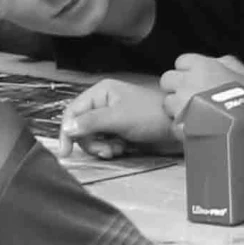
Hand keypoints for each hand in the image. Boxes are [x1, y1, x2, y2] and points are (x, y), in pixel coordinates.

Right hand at [58, 80, 176, 158]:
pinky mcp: (119, 129)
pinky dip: (110, 148)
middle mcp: (103, 102)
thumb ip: (91, 122)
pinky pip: (104, 141)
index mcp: (101, 92)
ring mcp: (111, 116)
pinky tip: (122, 148)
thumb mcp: (118, 118)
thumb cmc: (149, 116)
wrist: (177, 125)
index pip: (72, 111)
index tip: (66, 152)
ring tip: (116, 149)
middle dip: (90, 142)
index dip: (66, 131)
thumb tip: (67, 128)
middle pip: (81, 127)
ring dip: (101, 147)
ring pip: (92, 137)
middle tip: (106, 150)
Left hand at [160, 54, 243, 127]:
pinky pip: (172, 124)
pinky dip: (180, 127)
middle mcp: (186, 82)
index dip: (188, 70)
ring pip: (167, 102)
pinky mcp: (178, 125)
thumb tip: (219, 61)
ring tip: (194, 114)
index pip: (182, 61)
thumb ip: (229, 64)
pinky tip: (194, 128)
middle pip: (168, 79)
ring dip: (177, 107)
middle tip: (189, 94)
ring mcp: (180, 104)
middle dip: (176, 86)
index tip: (195, 76)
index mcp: (202, 67)